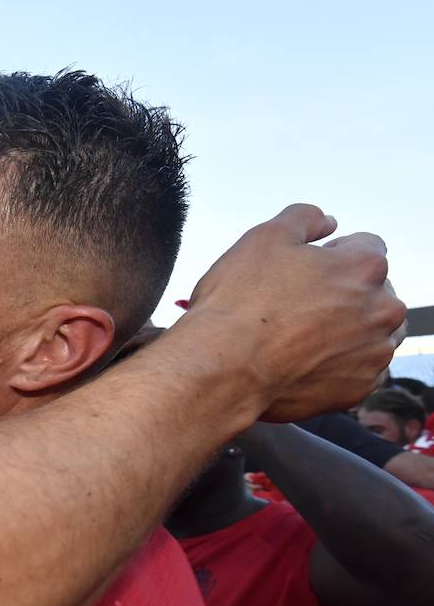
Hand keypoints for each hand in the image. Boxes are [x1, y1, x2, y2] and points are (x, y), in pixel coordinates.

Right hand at [182, 204, 405, 421]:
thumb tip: (327, 222)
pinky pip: (359, 369)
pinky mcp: (359, 387)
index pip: (366, 246)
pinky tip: (304, 361)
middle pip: (374, 290)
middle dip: (344, 293)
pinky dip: (338, 364)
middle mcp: (382, 308)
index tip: (302, 271)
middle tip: (296, 306)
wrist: (224, 366)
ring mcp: (374, 351)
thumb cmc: (240, 301)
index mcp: (365, 266)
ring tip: (300, 336)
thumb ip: (304, 218)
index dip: (331, 254)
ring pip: (371, 331)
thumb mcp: (264, 237)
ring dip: (347, 329)